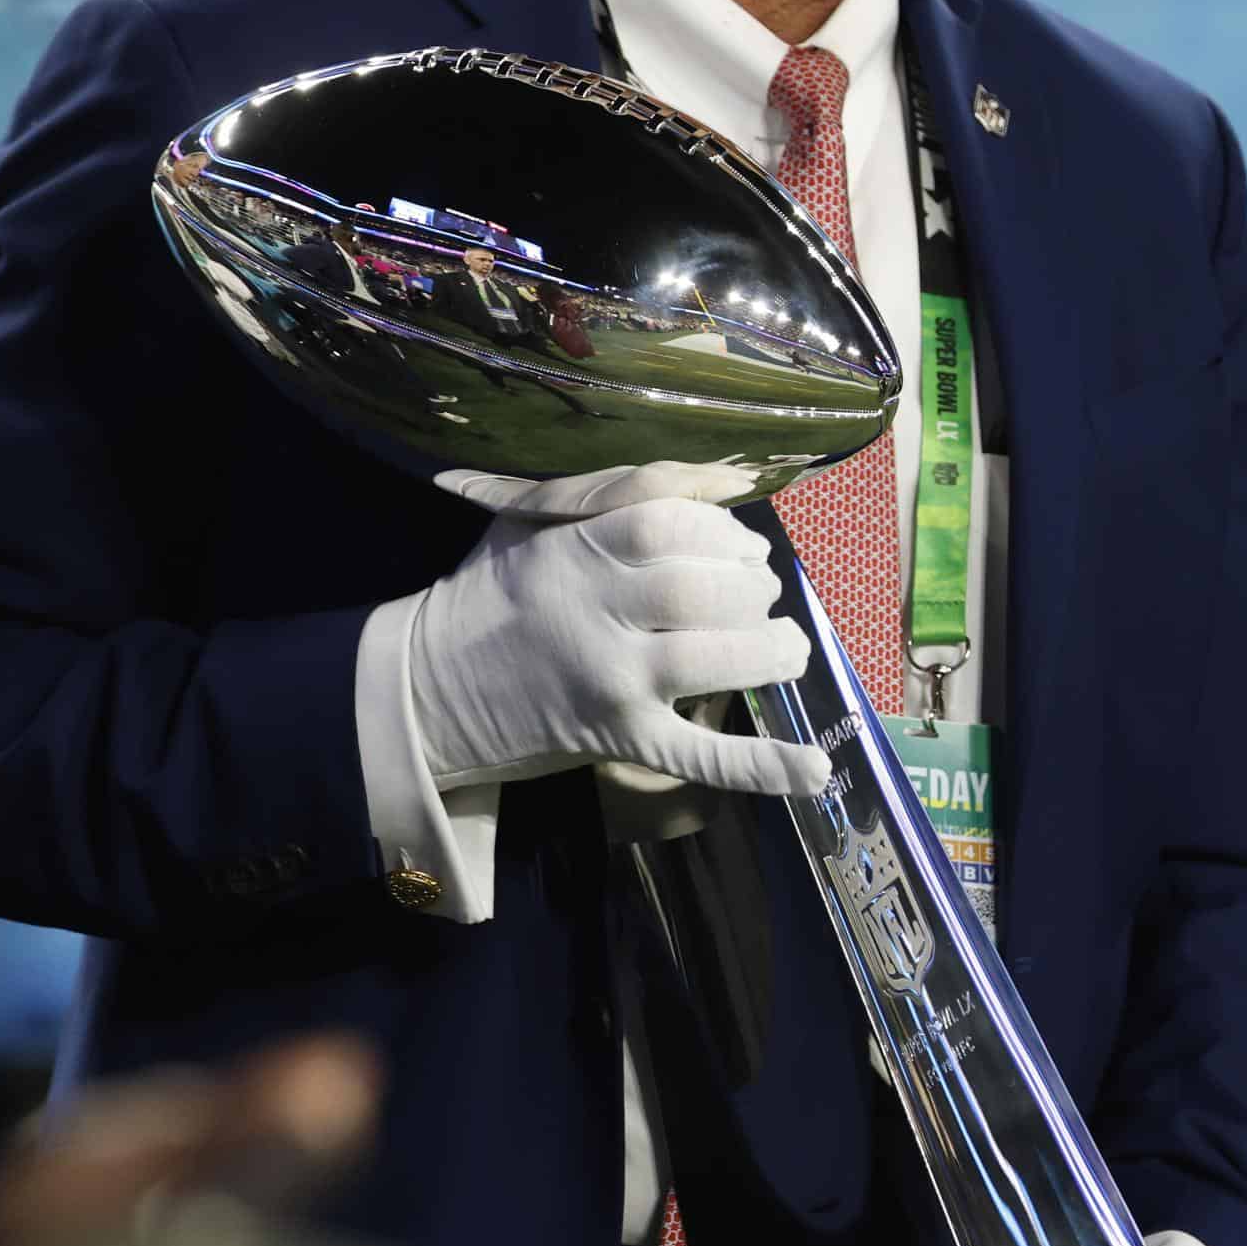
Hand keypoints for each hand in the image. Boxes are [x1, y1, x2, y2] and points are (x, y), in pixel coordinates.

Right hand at [412, 462, 829, 795]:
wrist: (428, 689)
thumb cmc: (491, 596)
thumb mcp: (533, 523)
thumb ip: (619, 493)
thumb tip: (724, 477)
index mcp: (574, 551)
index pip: (668, 522)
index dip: (720, 527)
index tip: (740, 544)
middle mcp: (596, 613)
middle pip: (701, 588)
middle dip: (750, 587)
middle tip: (759, 595)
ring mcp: (611, 681)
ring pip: (713, 655)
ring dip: (769, 650)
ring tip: (785, 648)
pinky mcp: (620, 740)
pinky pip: (699, 756)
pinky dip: (762, 767)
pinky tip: (818, 768)